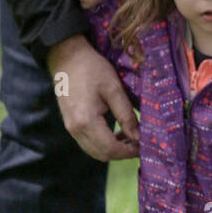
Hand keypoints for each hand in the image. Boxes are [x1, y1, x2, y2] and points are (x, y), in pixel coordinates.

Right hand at [46, 35, 139, 160]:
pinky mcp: (71, 125)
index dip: (129, 151)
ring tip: (131, 138)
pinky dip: (104, 144)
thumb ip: (126, 115)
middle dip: (123, 153)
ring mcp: (71, 128)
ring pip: (95, 151)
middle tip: (140, 144)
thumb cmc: (92, 69)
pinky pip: (89, 143)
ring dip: (114, 150)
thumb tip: (139, 137)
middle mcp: (76, 129)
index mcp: (86, 120)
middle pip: (102, 154)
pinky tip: (117, 133)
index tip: (145, 147)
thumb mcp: (114, 89)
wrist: (66, 58)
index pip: (110, 148)